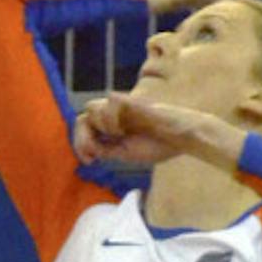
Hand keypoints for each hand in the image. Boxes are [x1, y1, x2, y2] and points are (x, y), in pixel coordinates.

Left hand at [74, 92, 243, 167]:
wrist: (182, 138)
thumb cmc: (159, 145)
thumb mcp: (125, 153)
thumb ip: (105, 149)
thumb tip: (86, 148)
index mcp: (112, 126)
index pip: (84, 128)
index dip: (80, 143)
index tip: (89, 161)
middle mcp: (114, 114)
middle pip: (81, 117)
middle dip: (81, 138)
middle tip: (92, 156)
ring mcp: (122, 106)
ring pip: (91, 107)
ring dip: (99, 126)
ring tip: (117, 136)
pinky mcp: (131, 99)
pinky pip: (109, 101)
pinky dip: (111, 118)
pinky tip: (122, 129)